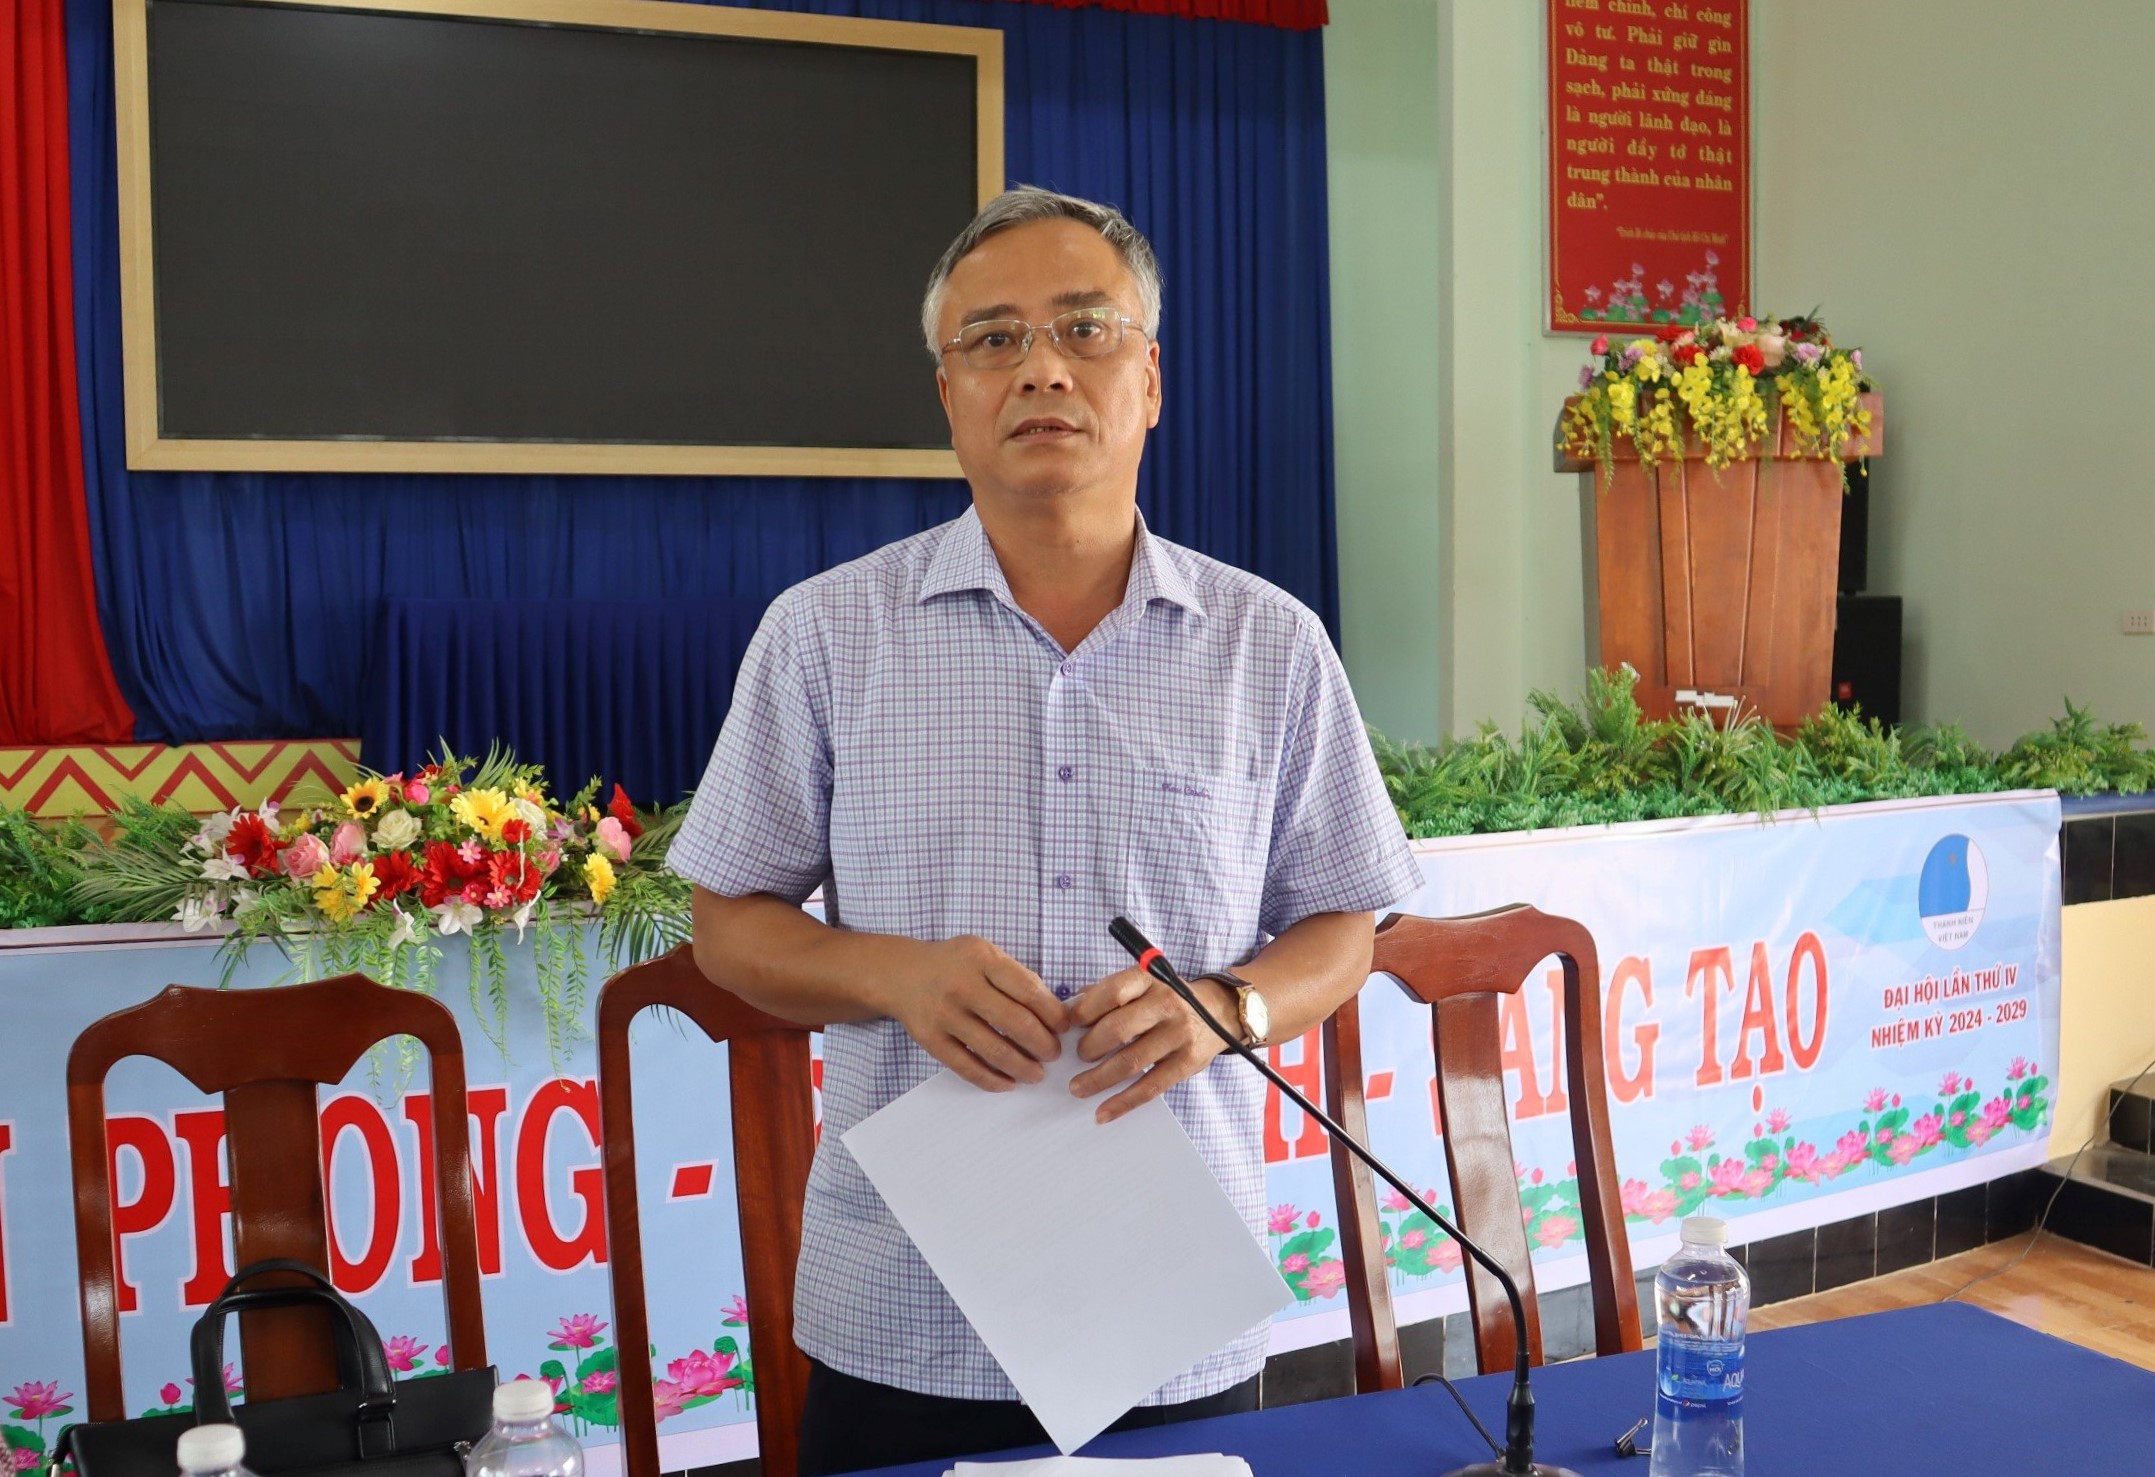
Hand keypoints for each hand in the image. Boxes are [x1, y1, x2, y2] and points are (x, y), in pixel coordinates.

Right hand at [887, 935, 1068, 1091]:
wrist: (901, 974)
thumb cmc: (955, 965)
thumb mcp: (985, 954)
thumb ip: (1016, 978)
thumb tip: (1054, 1014)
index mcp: (982, 959)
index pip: (1028, 990)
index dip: (1052, 1014)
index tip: (1064, 1028)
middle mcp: (962, 985)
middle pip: (1016, 1022)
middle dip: (1043, 1044)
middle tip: (1054, 1054)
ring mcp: (944, 1014)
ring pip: (994, 1050)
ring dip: (1022, 1067)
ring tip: (1036, 1073)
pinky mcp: (931, 1039)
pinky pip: (967, 1067)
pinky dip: (992, 1079)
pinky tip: (1008, 1082)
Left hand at [1067, 967, 1235, 1123]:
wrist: (1217, 1011)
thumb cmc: (1165, 999)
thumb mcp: (1141, 985)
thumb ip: (1107, 993)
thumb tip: (1071, 1011)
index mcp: (1149, 979)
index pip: (1112, 992)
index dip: (1085, 1011)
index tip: (1070, 1026)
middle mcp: (1167, 1003)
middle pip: (1118, 1029)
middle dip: (1089, 1047)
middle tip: (1078, 1057)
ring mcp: (1179, 1034)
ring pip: (1130, 1062)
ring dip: (1098, 1079)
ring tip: (1078, 1087)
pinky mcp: (1187, 1063)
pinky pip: (1149, 1087)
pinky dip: (1122, 1103)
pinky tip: (1103, 1112)